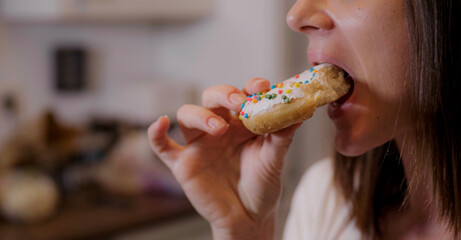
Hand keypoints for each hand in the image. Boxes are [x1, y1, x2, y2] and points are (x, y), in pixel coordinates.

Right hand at [148, 78, 301, 239]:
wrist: (249, 218)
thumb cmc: (262, 186)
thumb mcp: (274, 160)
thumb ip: (282, 136)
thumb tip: (299, 112)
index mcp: (242, 123)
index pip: (242, 95)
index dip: (250, 87)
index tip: (261, 86)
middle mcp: (219, 128)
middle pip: (213, 98)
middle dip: (224, 95)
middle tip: (239, 103)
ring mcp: (199, 145)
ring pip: (188, 115)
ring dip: (201, 116)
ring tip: (218, 129)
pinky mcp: (183, 163)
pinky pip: (162, 145)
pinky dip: (155, 133)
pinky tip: (160, 123)